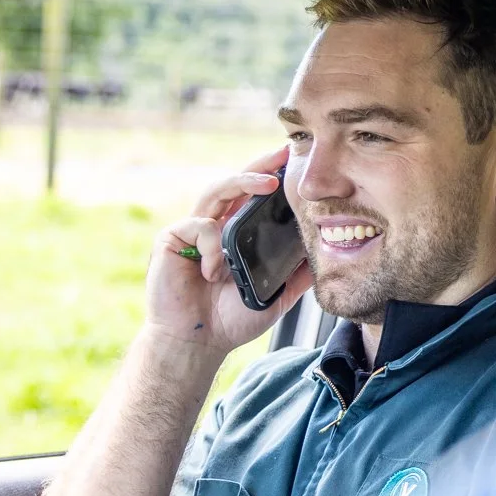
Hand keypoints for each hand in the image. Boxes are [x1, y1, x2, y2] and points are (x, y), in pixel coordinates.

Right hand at [143, 147, 313, 354]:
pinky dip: (212, 245)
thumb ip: (296, 275)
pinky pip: (199, 225)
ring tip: (267, 183)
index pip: (253, 199)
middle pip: (235, 184)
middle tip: (285, 152)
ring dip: (242, 182)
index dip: (270, 178)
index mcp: (235, 235)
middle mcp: (213, 227)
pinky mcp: (171, 239)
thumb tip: (324, 256)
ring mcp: (191, 231)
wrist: (199, 343)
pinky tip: (214, 271)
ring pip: (215, 192)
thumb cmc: (231, 320)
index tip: (295, 163)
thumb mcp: (276, 295)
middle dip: (260, 164)